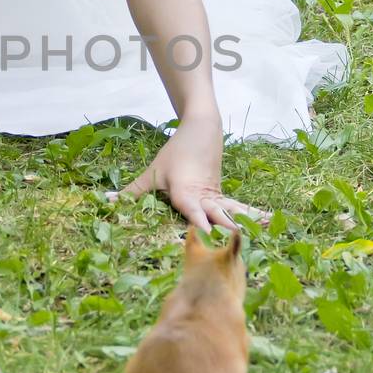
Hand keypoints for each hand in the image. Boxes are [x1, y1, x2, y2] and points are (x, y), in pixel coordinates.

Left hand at [113, 113, 270, 231]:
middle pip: (216, 214)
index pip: (191, 209)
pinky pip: (238, 208)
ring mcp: (217, 195)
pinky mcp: (224, 195)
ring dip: (245, 223)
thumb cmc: (174, 154)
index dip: (198, 222)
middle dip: (225, 230)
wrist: (201, 129)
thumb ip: (131, 192)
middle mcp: (204, 195)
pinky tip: (268, 221)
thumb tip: (105, 202)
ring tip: (262, 232)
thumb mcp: (152, 173)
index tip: (204, 234)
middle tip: (237, 244)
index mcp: (185, 191)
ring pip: (232, 211)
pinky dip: (251, 215)